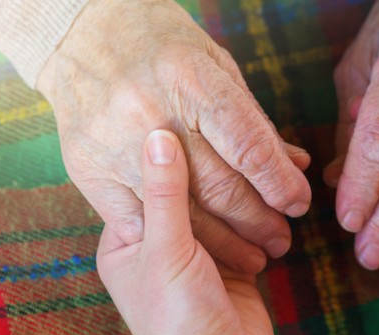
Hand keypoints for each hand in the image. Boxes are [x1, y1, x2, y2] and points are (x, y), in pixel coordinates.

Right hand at [38, 0, 311, 273]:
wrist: (80, 35)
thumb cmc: (163, 45)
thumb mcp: (216, 68)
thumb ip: (252, 121)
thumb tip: (295, 165)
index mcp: (189, 78)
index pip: (248, 146)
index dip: (279, 183)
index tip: (299, 203)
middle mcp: (149, 113)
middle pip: (218, 186)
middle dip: (259, 220)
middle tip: (282, 239)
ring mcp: (113, 144)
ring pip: (181, 213)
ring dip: (226, 242)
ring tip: (256, 255)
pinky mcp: (88, 170)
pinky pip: (137, 222)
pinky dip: (174, 239)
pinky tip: (203, 252)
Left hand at [97, 130, 275, 334]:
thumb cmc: (178, 320)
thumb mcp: (166, 249)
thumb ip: (167, 192)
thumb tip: (158, 134)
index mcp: (127, 239)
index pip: (147, 181)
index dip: (171, 151)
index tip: (192, 113)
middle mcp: (161, 243)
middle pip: (190, 192)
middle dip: (220, 168)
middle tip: (241, 129)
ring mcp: (199, 254)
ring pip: (223, 208)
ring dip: (248, 190)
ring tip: (276, 154)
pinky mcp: (233, 266)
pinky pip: (247, 229)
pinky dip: (264, 212)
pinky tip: (283, 187)